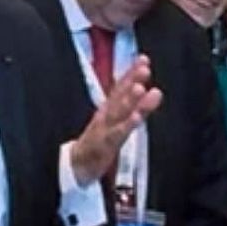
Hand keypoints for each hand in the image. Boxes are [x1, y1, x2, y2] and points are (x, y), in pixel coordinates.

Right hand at [71, 59, 163, 185]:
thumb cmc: (99, 141)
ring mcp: (104, 129)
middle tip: (144, 69)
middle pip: (120, 96)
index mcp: (108, 109)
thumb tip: (149, 90)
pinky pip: (117, 134)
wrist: (78, 166)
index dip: (131, 73)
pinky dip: (127, 125)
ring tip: (141, 88)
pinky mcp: (105, 145)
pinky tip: (137, 117)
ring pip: (118, 112)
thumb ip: (133, 107)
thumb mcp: (115, 122)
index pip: (120, 87)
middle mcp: (106, 115)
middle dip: (132, 81)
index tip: (143, 59)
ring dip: (130, 100)